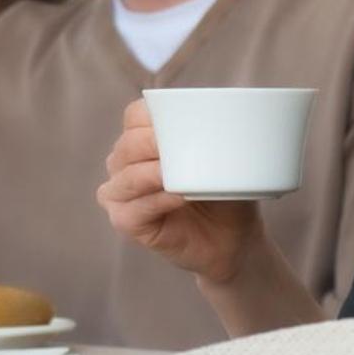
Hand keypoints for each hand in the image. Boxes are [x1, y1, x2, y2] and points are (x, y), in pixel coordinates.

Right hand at [96, 99, 262, 284]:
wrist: (233, 238)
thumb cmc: (223, 193)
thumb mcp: (221, 159)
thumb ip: (214, 137)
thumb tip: (227, 117)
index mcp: (142, 139)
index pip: (135, 115)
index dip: (154, 115)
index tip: (184, 121)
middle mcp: (124, 163)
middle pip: (128, 145)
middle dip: (151, 143)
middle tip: (182, 147)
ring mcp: (120, 193)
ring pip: (126, 176)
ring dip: (152, 173)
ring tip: (177, 175)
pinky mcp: (125, 222)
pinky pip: (132, 209)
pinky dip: (156, 201)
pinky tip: (178, 198)